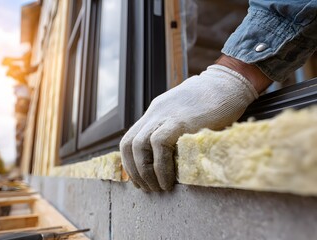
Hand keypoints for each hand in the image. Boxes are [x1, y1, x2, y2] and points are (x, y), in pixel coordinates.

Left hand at [120, 64, 259, 191]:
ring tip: (158, 188)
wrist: (229, 83)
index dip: (130, 162)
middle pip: (129, 143)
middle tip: (147, 188)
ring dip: (145, 172)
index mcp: (156, 112)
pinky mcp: (180, 120)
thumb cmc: (214, 102)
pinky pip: (159, 144)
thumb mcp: (186, 114)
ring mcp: (165, 115)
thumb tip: (174, 156)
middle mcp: (155, 113)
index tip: (139, 178)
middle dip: (135, 171)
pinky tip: (168, 181)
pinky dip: (160, 167)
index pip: (130, 138)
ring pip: (139, 145)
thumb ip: (175, 129)